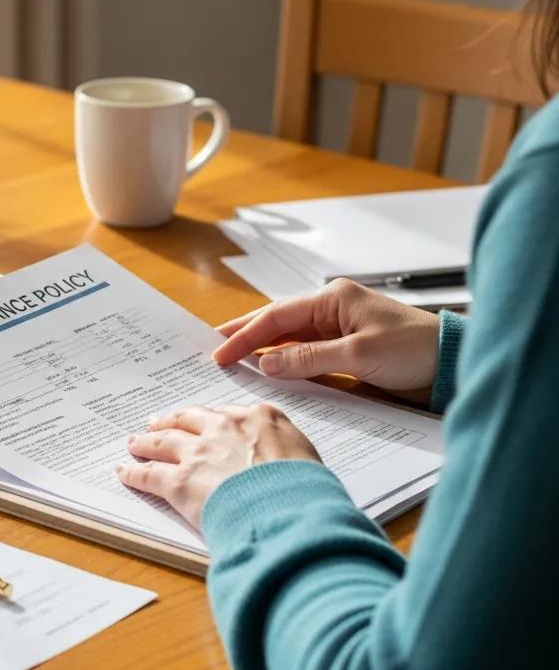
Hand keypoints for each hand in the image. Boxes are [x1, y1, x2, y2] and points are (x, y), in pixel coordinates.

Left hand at [115, 404, 320, 528]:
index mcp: (259, 418)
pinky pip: (149, 474)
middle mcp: (224, 428)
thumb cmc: (308, 492)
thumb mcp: (308, 459)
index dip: (210, 419)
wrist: (290, 511)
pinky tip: (125, 472)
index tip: (203, 420)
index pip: (227, 414)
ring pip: (163, 442)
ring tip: (135, 443)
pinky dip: (134, 473)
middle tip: (159, 423)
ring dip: (146, 442)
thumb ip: (288, 452)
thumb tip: (285, 464)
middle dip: (172, 421)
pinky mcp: (180, 481)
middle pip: (189, 419)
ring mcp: (199, 453)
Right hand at [213, 279, 440, 398]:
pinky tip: (269, 372)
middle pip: (277, 322)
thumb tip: (267, 364)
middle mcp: (331, 309)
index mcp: (332, 298)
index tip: (220, 352)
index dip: (244, 334)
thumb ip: (308, 358)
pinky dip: (285, 363)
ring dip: (263, 350)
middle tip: (213, 347)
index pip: (276, 315)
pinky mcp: (346, 351)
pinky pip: (306, 354)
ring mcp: (338, 330)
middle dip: (245, 334)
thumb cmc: (416, 350)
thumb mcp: (358, 355)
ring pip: (289, 339)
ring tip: (232, 359)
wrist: (455, 366)